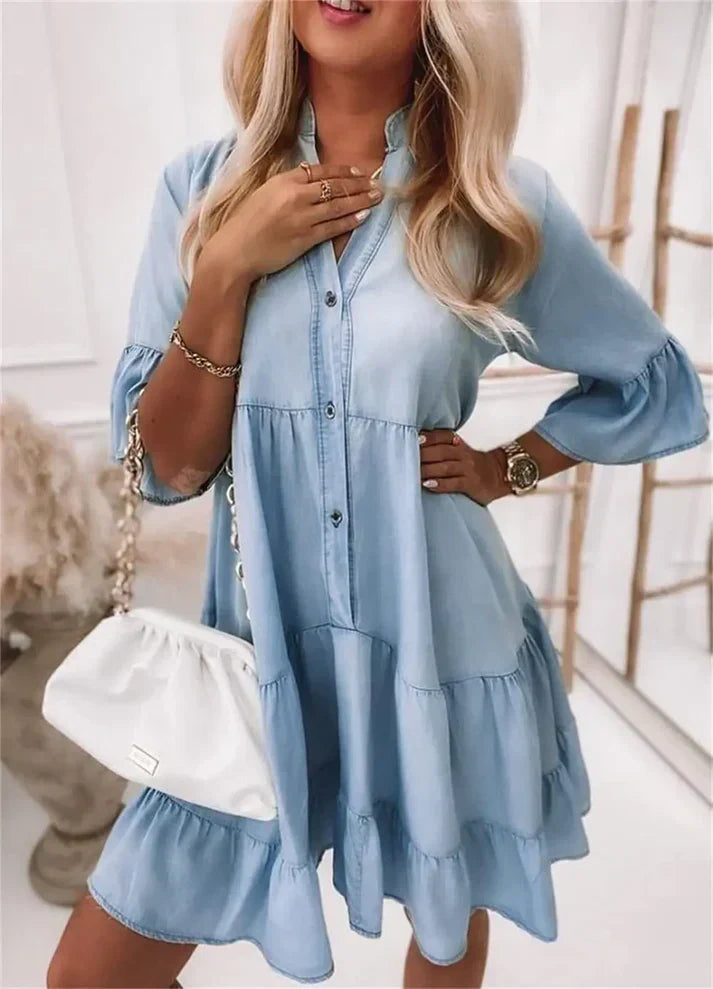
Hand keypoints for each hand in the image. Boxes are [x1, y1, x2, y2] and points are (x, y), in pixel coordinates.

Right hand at [200, 163, 382, 284]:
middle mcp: (295, 196)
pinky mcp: (305, 238)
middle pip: (335, 187)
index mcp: (284, 181)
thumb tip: (309, 180)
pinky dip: (350, 221)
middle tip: (378, 184)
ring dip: (361, 201)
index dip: (343, 171)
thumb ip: (287, 186)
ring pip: (338, 206)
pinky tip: (363, 217)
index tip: (359, 172)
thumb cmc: (246, 223)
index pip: (321, 171)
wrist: (235, 250)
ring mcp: (302, 217)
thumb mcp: (264, 193)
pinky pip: (333, 228)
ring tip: (377, 198)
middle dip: (360, 185)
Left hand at [418, 428, 508, 505]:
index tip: (414, 438)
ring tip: (413, 473)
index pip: (443, 436)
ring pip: (445, 467)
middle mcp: (463, 454)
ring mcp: (467, 469)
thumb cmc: (472, 464)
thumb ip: (441, 447)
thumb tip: (414, 446)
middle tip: (406, 458)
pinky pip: (453, 483)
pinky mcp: (471, 483)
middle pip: (440, 451)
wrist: (500, 474)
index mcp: (458, 443)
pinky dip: (440, 484)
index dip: (429, 437)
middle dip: (423, 454)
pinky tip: (428, 484)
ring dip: (427, 470)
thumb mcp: (460, 450)